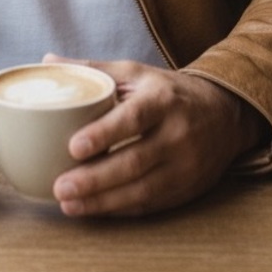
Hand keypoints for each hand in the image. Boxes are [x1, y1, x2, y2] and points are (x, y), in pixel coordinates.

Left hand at [47, 57, 267, 217]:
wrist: (224, 114)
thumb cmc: (167, 92)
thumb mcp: (136, 72)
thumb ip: (94, 69)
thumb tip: (47, 61)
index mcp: (162, 100)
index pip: (133, 118)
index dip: (104, 134)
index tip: (73, 146)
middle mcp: (177, 134)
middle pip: (135, 161)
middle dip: (95, 178)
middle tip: (60, 186)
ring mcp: (185, 166)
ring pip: (141, 190)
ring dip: (102, 201)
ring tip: (67, 203)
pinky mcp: (186, 189)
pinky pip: (149, 205)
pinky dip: (118, 209)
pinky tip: (92, 209)